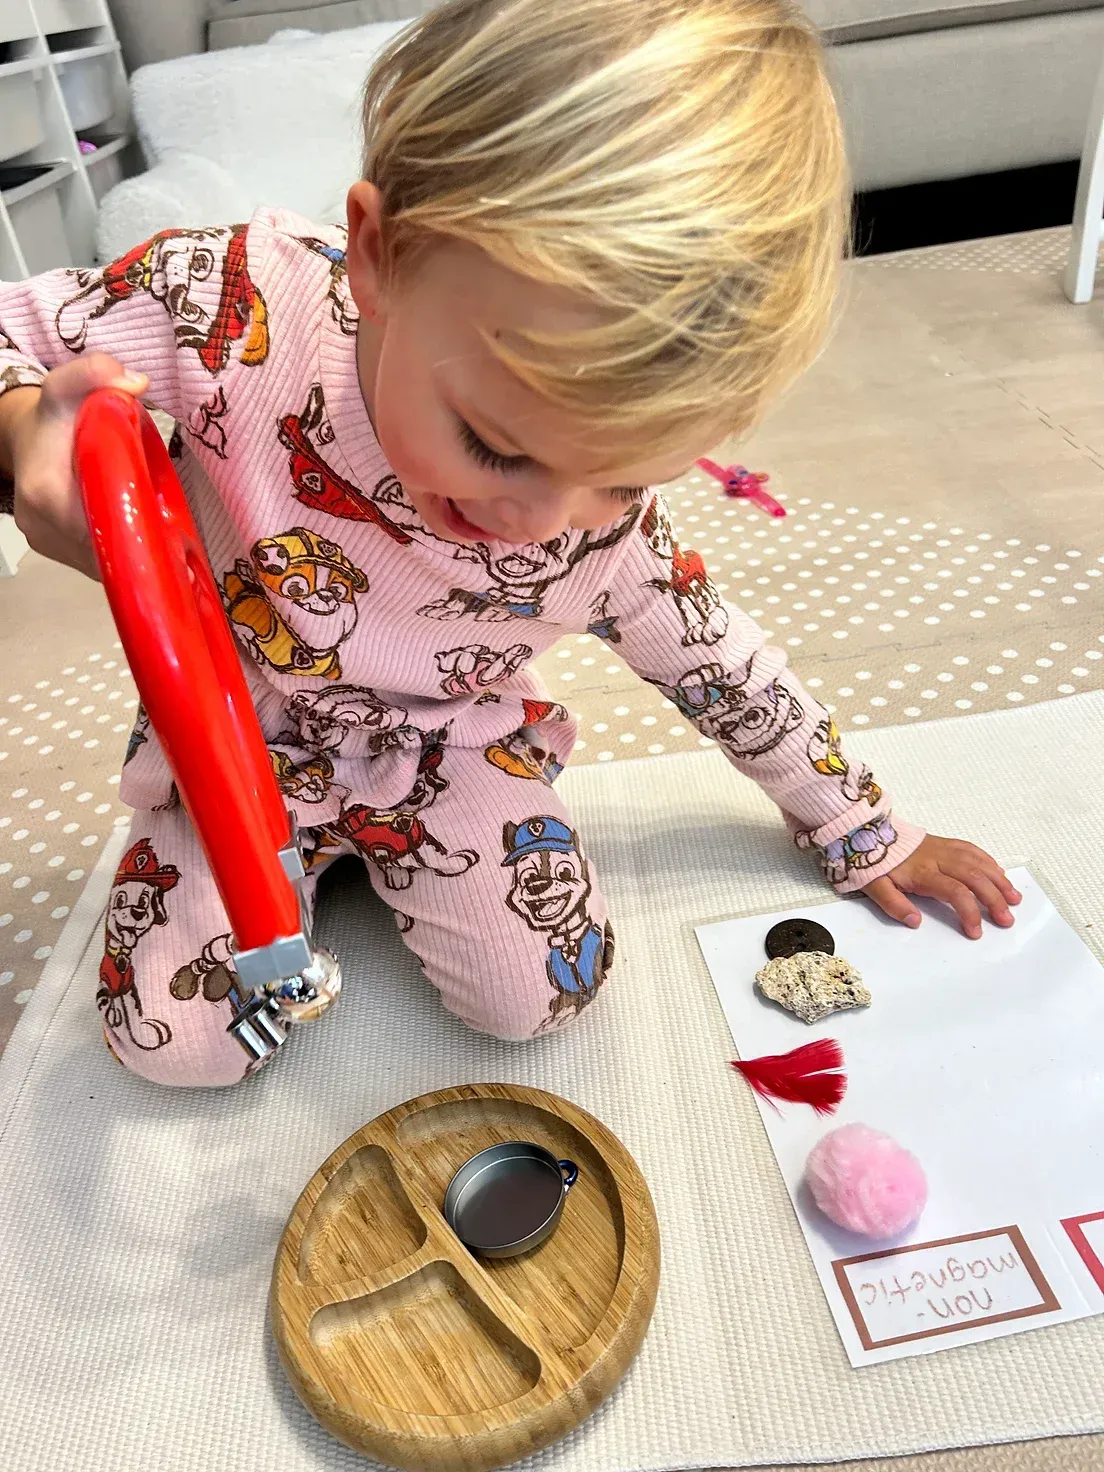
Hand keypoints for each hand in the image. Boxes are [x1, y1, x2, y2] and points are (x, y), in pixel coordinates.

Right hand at [2, 355, 147, 578]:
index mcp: (45, 490)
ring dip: (129, 550)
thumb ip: (95, 374)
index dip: (132, 529)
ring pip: (99, 561)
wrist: (26, 439)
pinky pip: (93, 562)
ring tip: (156, 535)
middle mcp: (40, 525)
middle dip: (137, 543)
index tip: (164, 528)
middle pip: (101, 550)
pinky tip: (135, 537)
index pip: (95, 526)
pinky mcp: (54, 552)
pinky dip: (116, 551)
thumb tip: (136, 382)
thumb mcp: (71, 386)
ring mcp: (45, 544)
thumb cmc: (57, 416)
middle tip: (173, 538)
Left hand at [862, 835, 1020, 938]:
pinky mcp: (945, 843)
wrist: (868, 832)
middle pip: (975, 877)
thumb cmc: (873, 863)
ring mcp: (944, 849)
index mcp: (922, 872)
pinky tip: (999, 874)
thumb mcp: (874, 887)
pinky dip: (989, 862)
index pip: (955, 892)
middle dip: (994, 899)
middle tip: (1006, 920)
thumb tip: (915, 921)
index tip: (975, 931)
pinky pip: (973, 850)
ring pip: (978, 862)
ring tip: (1014, 899)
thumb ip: (893, 905)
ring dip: (999, 881)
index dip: (969, 912)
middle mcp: (939, 859)